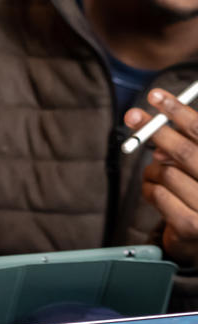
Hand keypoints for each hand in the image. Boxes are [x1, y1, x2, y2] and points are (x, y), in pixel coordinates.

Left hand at [125, 89, 197, 268]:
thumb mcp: (196, 165)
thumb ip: (185, 143)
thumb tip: (154, 127)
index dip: (179, 111)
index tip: (156, 95)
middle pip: (185, 152)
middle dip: (154, 130)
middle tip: (132, 115)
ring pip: (165, 173)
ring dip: (152, 170)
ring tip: (158, 175)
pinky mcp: (192, 228)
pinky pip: (157, 195)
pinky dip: (149, 189)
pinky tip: (157, 193)